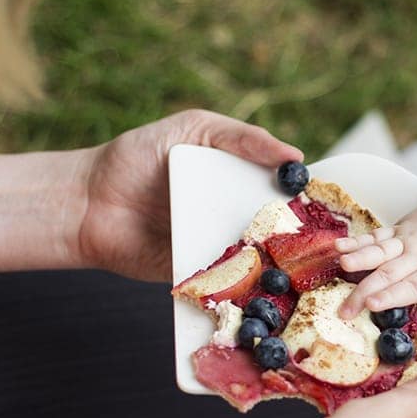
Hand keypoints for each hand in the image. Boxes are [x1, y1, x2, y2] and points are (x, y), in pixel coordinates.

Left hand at [74, 110, 300, 280]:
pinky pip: (228, 284)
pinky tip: (260, 288)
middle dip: (299, 237)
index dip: (308, 198)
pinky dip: (243, 288)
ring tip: (296, 268)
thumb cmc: (138, 156)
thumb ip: (242, 138)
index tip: (328, 204)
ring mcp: (218, 248)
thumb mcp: (194, 128)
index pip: (284, 191)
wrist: (88, 202)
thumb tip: (294, 156)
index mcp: (238, 180)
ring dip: (276, 265)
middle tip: (320, 242)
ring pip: (259, 260)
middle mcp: (233, 215)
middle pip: (279, 230)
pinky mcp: (199, 276)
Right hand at [336, 191, 416, 339]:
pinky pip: (377, 235)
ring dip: (359, 258)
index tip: (373, 304)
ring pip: (380, 250)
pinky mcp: (400, 227)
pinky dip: (358, 240)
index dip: (392, 295)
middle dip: (364, 291)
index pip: (413, 286)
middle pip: (389, 274)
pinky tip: (339, 246)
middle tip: (345, 309)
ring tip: (341, 265)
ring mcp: (408, 239)